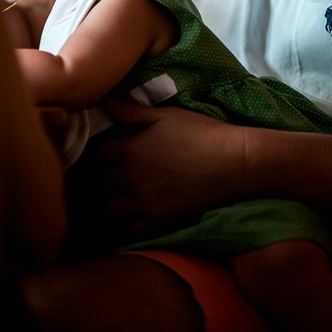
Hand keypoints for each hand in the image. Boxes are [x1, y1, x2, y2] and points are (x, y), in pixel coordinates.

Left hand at [91, 96, 246, 236]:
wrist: (234, 163)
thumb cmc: (201, 133)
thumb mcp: (165, 115)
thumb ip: (132, 112)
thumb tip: (106, 101)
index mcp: (129, 151)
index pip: (98, 153)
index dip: (103, 150)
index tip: (111, 149)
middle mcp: (131, 179)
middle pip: (101, 181)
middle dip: (105, 174)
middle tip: (116, 169)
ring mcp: (144, 203)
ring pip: (110, 208)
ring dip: (112, 199)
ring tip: (122, 191)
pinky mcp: (160, 220)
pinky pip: (131, 229)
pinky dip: (129, 222)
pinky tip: (136, 212)